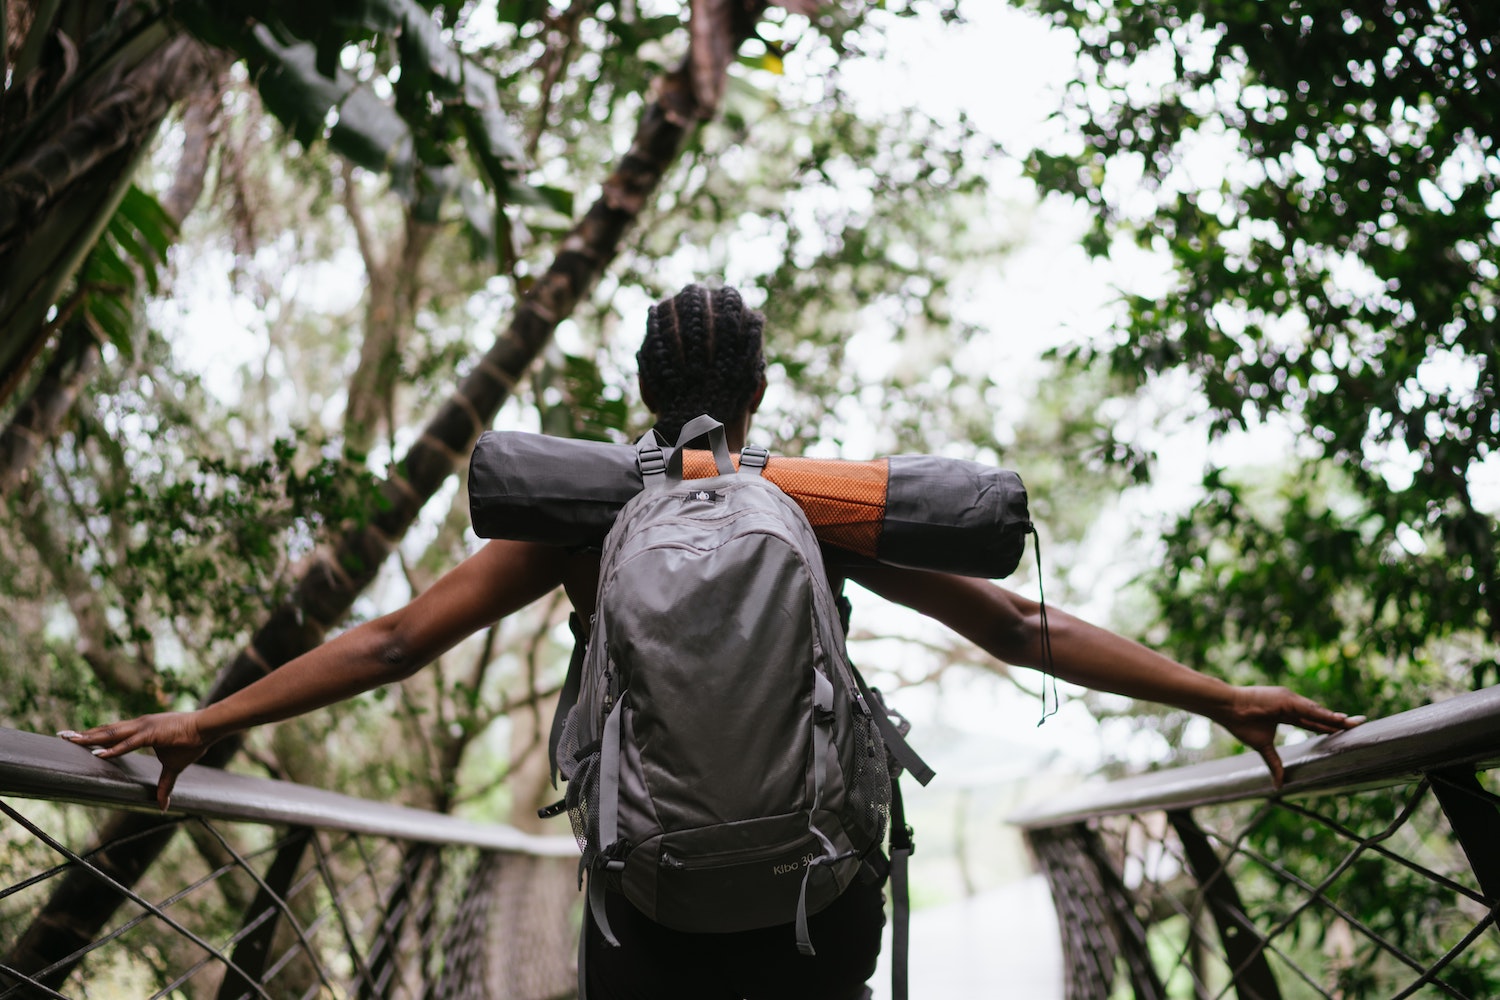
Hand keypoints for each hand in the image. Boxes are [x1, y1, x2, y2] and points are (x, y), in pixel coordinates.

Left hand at [59, 712, 209, 810]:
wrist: (207, 727)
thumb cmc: (191, 742)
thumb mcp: (174, 766)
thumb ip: (165, 785)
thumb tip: (163, 806)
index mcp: (141, 729)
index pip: (112, 731)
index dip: (94, 735)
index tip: (75, 736)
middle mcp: (138, 724)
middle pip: (106, 730)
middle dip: (84, 734)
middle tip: (62, 735)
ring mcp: (144, 727)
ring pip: (112, 733)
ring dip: (91, 738)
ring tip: (71, 740)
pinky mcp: (152, 733)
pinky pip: (129, 743)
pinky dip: (113, 749)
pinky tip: (98, 753)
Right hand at [1207, 686, 1364, 788]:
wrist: (1227, 709)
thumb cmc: (1241, 723)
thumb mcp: (1262, 746)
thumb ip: (1274, 763)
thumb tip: (1278, 786)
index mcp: (1287, 713)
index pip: (1313, 721)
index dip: (1329, 726)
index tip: (1346, 729)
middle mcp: (1292, 704)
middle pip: (1321, 715)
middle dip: (1340, 721)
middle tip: (1361, 723)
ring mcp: (1291, 700)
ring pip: (1318, 712)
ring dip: (1337, 718)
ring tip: (1355, 723)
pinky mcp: (1287, 700)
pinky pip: (1310, 710)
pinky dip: (1325, 715)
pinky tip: (1339, 719)